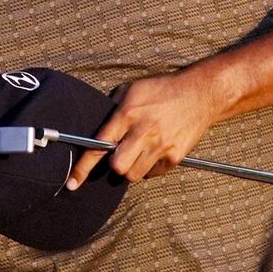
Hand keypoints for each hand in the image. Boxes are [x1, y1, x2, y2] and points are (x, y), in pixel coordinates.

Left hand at [66, 70, 215, 188]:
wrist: (200, 93)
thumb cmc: (163, 89)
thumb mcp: (133, 89)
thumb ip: (113, 107)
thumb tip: (98, 126)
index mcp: (127, 114)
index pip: (99, 145)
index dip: (83, 167)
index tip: (72, 182)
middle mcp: (143, 132)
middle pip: (117, 167)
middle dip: (114, 165)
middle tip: (119, 154)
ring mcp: (160, 146)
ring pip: (134, 174)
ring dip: (131, 167)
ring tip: (138, 151)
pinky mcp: (175, 156)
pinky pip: (153, 173)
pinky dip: (149, 167)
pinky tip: (154, 151)